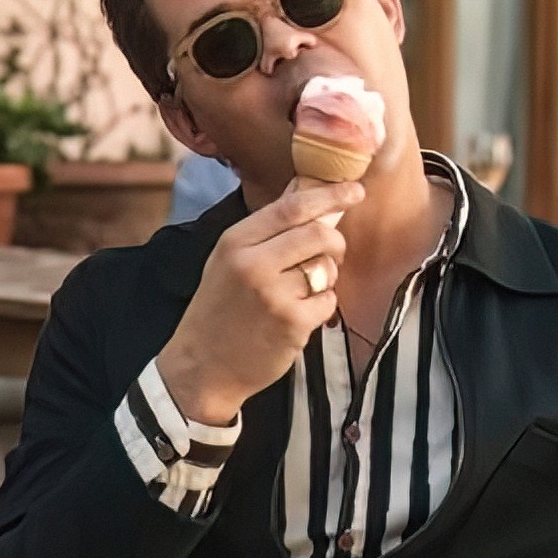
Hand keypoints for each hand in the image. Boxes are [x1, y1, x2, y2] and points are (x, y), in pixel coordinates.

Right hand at [157, 177, 359, 425]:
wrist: (202, 367)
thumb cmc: (218, 311)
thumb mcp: (228, 261)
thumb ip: (265, 228)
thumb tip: (302, 190)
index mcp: (234, 242)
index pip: (292, 207)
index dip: (329, 195)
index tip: (355, 190)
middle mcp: (252, 264)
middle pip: (318, 234)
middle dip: (335, 243)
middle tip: (330, 254)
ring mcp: (273, 295)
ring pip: (327, 269)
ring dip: (325, 279)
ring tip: (301, 292)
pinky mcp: (292, 323)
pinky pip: (329, 301)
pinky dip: (321, 308)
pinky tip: (297, 317)